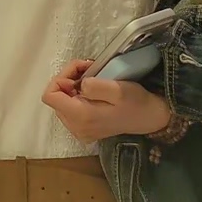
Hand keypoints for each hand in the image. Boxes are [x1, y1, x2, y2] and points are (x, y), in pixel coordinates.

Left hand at [42, 60, 171, 143]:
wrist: (151, 118)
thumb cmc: (135, 102)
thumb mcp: (117, 89)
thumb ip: (93, 85)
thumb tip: (78, 84)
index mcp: (80, 117)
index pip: (50, 95)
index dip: (61, 77)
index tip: (81, 70)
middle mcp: (75, 127)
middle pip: (55, 98)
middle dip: (68, 79)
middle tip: (89, 70)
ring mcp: (79, 131)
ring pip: (61, 102)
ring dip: (72, 86)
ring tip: (92, 78)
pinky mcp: (85, 129)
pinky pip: (70, 109)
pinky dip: (77, 96)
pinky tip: (92, 90)